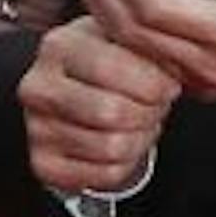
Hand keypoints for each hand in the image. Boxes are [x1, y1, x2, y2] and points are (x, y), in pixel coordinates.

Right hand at [17, 14, 176, 196]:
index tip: (168, 84)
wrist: (81, 92)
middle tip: (155, 105)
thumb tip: (179, 66)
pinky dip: (127, 163)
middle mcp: (37, 87)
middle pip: (111, 112)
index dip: (154, 82)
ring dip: (141, 138)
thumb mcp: (128, 42)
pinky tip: (125, 142)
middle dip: (149, 112)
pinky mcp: (44, 163)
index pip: (112, 69)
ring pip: (111, 147)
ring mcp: (36, 128)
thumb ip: (149, 48)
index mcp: (59, 46)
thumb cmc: (113, 63)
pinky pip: (104, 174)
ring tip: (141, 122)